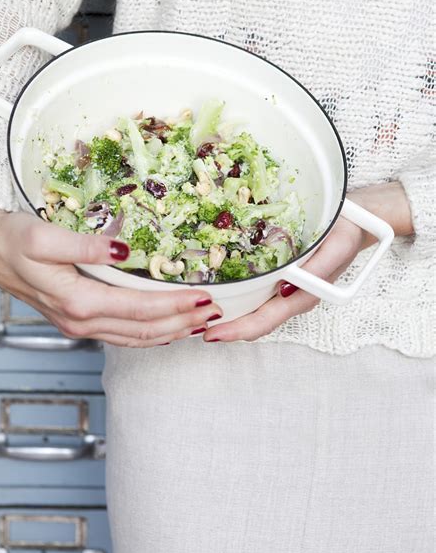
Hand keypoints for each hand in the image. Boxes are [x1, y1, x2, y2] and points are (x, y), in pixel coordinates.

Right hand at [0, 206, 220, 347]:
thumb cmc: (12, 240)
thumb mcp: (45, 236)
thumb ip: (86, 246)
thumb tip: (123, 249)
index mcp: (79, 301)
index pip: (141, 308)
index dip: (177, 305)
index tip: (207, 299)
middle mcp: (82, 321)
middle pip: (145, 330)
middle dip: (184, 322)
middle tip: (217, 313)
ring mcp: (80, 325)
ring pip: (136, 338)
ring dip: (171, 332)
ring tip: (200, 324)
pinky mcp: (78, 321)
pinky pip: (123, 336)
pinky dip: (150, 335)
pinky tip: (165, 329)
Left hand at [203, 181, 413, 342]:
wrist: (360, 218)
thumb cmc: (346, 231)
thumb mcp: (335, 247)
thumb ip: (314, 274)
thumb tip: (284, 291)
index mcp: (303, 297)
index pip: (264, 322)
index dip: (236, 331)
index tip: (210, 334)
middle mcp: (291, 298)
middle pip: (253, 321)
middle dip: (224, 327)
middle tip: (192, 325)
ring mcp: (286, 289)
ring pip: (253, 310)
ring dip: (228, 315)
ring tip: (197, 312)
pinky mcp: (281, 277)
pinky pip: (255, 293)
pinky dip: (236, 298)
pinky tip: (219, 291)